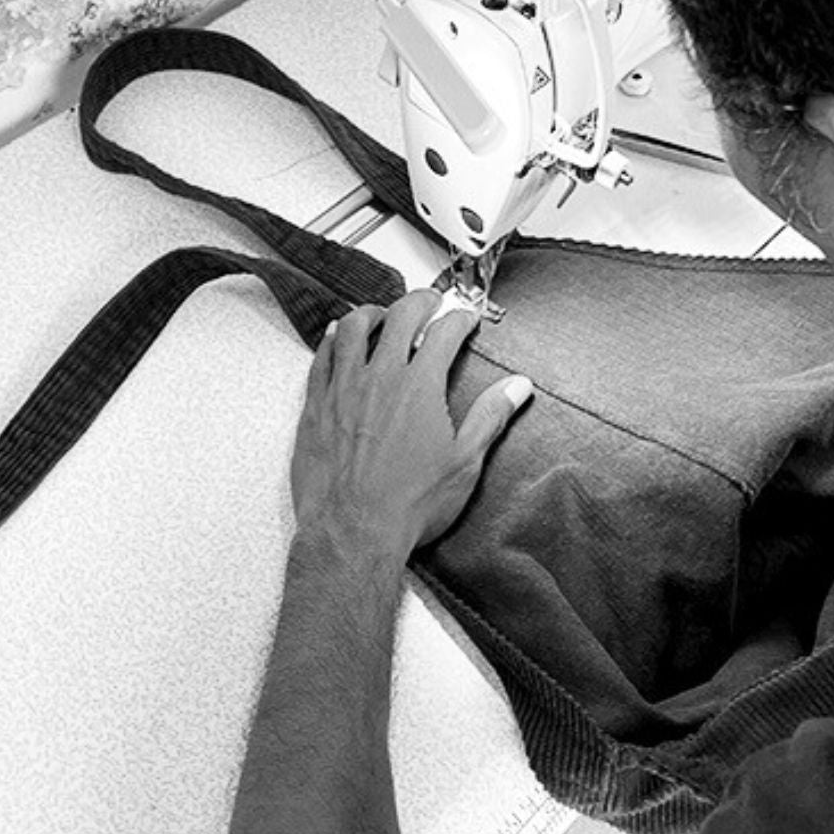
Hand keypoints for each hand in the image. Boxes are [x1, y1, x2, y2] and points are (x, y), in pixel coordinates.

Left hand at [290, 289, 532, 558]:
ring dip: (373, 312)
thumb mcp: (464, 463)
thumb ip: (490, 416)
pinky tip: (339, 337)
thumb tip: (518, 387)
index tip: (466, 318)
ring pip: (355, 328)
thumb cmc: (408, 505)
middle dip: (420, 301)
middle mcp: (380, 377)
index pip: (445, 332)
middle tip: (430, 301)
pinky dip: (334, 339)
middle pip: (400, 316)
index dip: (460, 318)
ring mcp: (343, 388)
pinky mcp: (316, 405)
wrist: (352, 532)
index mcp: (420, 386)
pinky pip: (322, 357)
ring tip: (383, 313)